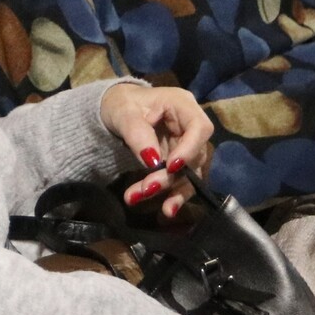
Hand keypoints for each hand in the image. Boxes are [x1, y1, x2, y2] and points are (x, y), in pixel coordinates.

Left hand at [99, 83, 211, 218]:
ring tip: (140, 199)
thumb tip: (152, 161)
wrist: (114, 110)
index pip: (199, 128)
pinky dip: (169, 195)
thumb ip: (138, 134)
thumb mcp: (123, 112)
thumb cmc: (120, 103)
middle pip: (193, 156)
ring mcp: (185, 146)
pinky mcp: (178, 163)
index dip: (190, 149)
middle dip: (170, 177)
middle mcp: (190, 127)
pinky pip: (179, 182)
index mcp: (182, 105)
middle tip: (146, 189)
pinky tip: (163, 210)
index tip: (171, 167)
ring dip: (168, 191)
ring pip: (188, 174)